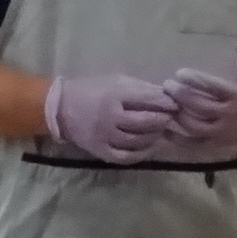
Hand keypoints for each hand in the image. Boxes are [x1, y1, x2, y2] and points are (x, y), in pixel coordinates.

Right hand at [43, 71, 187, 164]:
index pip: (148, 99)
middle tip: (170, 119)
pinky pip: (126, 157)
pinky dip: (142, 155)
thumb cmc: (91, 90)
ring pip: (138, 140)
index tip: (176, 105)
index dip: (165, 103)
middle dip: (162, 120)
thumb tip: (166, 95)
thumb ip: (139, 87)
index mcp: (114, 95)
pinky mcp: (100, 151)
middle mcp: (110, 117)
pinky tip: (150, 148)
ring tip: (161, 131)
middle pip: (145, 122)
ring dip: (155, 136)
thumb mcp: (114, 80)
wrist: (60, 108)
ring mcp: (105, 136)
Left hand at [163, 40, 236, 155]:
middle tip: (167, 86)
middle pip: (201, 107)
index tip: (180, 73)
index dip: (196, 80)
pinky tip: (165, 129)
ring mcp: (221, 132)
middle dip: (182, 96)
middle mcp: (229, 116)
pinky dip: (179, 138)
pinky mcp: (216, 144)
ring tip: (167, 103)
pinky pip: (195, 144)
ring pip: (196, 127)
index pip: (214, 88)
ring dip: (179, 115)